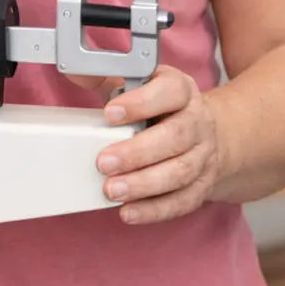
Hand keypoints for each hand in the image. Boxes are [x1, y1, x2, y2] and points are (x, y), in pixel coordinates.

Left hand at [90, 66, 228, 224]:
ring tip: (111, 190)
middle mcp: (198, 122)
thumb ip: (106, 76)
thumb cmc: (163, 107)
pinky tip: (128, 212)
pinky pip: (183, 201)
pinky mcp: (202, 185)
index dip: (141, 103)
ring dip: (144, 184)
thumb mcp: (141, 84)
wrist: (209, 133)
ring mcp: (203, 155)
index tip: (109, 114)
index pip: (169, 92)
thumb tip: (75, 73)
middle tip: (103, 162)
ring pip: (180, 172)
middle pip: (176, 137)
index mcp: (182, 91)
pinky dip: (154, 210)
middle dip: (137, 153)